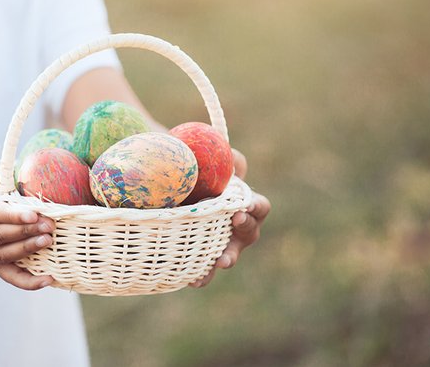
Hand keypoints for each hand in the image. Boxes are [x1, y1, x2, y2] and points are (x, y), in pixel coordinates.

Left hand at [190, 148, 270, 287]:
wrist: (171, 189)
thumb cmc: (196, 171)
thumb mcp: (206, 158)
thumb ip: (215, 154)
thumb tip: (221, 150)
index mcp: (242, 201)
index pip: (258, 205)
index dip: (254, 207)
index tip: (242, 208)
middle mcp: (237, 224)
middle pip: (250, 231)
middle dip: (245, 228)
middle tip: (236, 222)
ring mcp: (222, 241)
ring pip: (231, 253)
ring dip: (228, 257)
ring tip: (221, 262)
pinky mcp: (204, 255)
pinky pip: (207, 269)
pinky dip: (203, 275)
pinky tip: (193, 279)